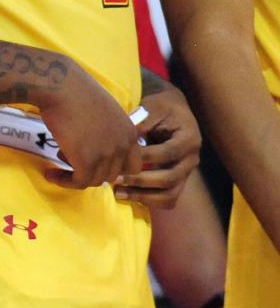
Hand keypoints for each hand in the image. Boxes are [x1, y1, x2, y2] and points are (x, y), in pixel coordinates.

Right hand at [38, 65, 142, 189]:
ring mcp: (106, 154)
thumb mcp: (105, 109)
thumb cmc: (76, 89)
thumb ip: (109, 130)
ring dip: (76, 173)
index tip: (94, 161)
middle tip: (71, 155)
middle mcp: (123, 146)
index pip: (133, 165)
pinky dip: (64, 181)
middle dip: (92, 168)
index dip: (114, 166)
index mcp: (130, 132)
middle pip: (112, 174)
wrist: (59, 85)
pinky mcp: (86, 161)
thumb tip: (98, 144)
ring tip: (58, 158)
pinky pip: (79, 182)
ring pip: (95, 180)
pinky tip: (51, 173)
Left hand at [114, 84, 200, 207]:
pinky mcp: (177, 181)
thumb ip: (143, 120)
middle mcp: (191, 160)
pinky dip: (148, 200)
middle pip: (170, 178)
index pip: (168, 153)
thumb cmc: (161, 106)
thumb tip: (126, 137)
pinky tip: (127, 195)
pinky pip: (167, 198)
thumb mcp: (153, 106)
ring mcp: (185, 173)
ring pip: (170, 194)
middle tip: (116, 178)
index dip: (146, 156)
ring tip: (118, 192)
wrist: (173, 111)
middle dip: (141, 180)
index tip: (122, 155)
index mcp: (189, 140)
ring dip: (143, 196)